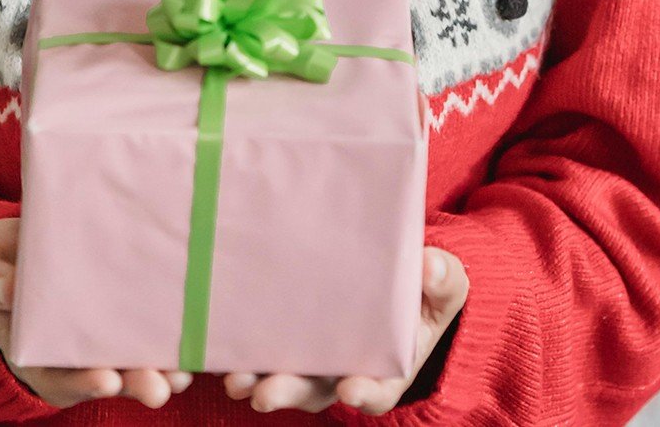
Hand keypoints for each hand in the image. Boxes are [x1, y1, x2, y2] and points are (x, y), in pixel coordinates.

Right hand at [0, 218, 192, 408]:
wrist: (27, 242)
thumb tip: (8, 289)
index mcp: (37, 353)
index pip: (60, 378)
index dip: (83, 383)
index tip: (105, 382)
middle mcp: (77, 354)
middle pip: (109, 377)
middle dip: (135, 383)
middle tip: (157, 389)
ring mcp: (108, 336)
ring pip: (139, 361)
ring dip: (164, 370)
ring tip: (182, 374)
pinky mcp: (133, 312)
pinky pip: (157, 330)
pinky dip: (177, 337)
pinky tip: (199, 339)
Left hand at [223, 247, 467, 414]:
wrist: (390, 273)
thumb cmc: (422, 287)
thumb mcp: (443, 282)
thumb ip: (443, 279)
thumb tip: (431, 265)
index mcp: (386, 366)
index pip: (376, 390)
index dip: (364, 393)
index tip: (351, 390)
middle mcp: (340, 369)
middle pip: (313, 390)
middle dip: (289, 392)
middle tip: (267, 394)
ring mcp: (307, 357)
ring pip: (279, 378)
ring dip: (255, 381)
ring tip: (235, 380)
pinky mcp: (281, 336)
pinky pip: (255, 351)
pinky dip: (237, 353)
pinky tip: (217, 348)